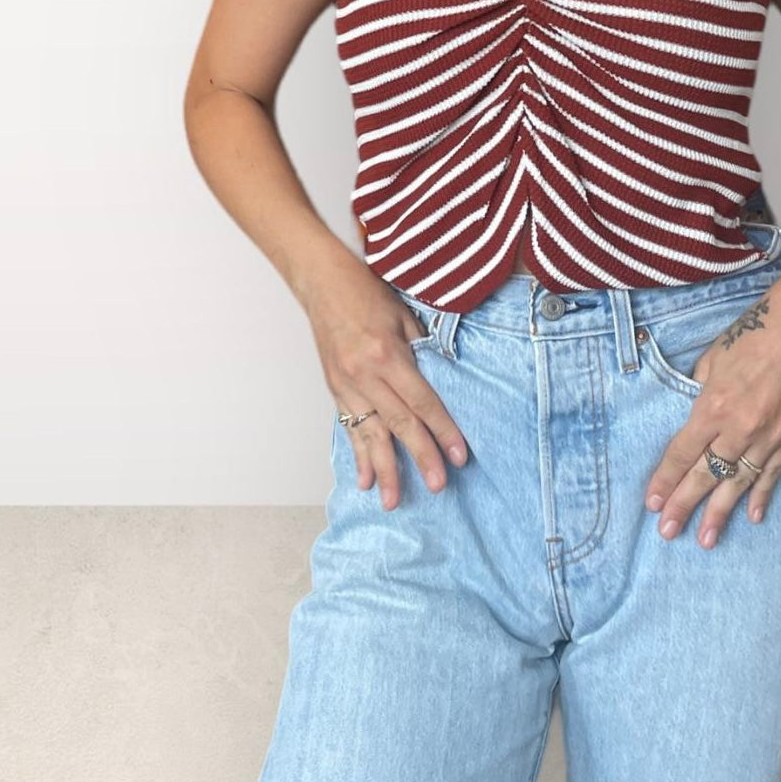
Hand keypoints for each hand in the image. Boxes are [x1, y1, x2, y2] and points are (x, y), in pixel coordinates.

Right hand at [306, 268, 468, 510]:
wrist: (321, 280)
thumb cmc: (365, 290)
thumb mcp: (402, 313)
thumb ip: (423, 347)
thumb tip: (444, 376)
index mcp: (387, 354)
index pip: (422, 401)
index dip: (443, 430)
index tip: (460, 454)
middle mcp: (364, 374)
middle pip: (399, 423)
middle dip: (420, 457)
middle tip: (438, 485)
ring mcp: (346, 384)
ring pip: (370, 434)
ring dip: (385, 469)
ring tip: (396, 500)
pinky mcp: (334, 388)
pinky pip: (349, 427)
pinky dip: (358, 454)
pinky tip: (365, 480)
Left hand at [643, 280, 780, 547]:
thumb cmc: (754, 335)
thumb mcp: (711, 360)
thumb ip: (697, 393)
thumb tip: (691, 419)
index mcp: (714, 405)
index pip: (683, 452)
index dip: (665, 479)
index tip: (652, 502)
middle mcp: (740, 426)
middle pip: (706, 474)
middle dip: (684, 505)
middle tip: (668, 531)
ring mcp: (770, 435)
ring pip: (739, 483)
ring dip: (721, 512)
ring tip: (705, 539)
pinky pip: (773, 474)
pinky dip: (762, 496)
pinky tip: (752, 516)